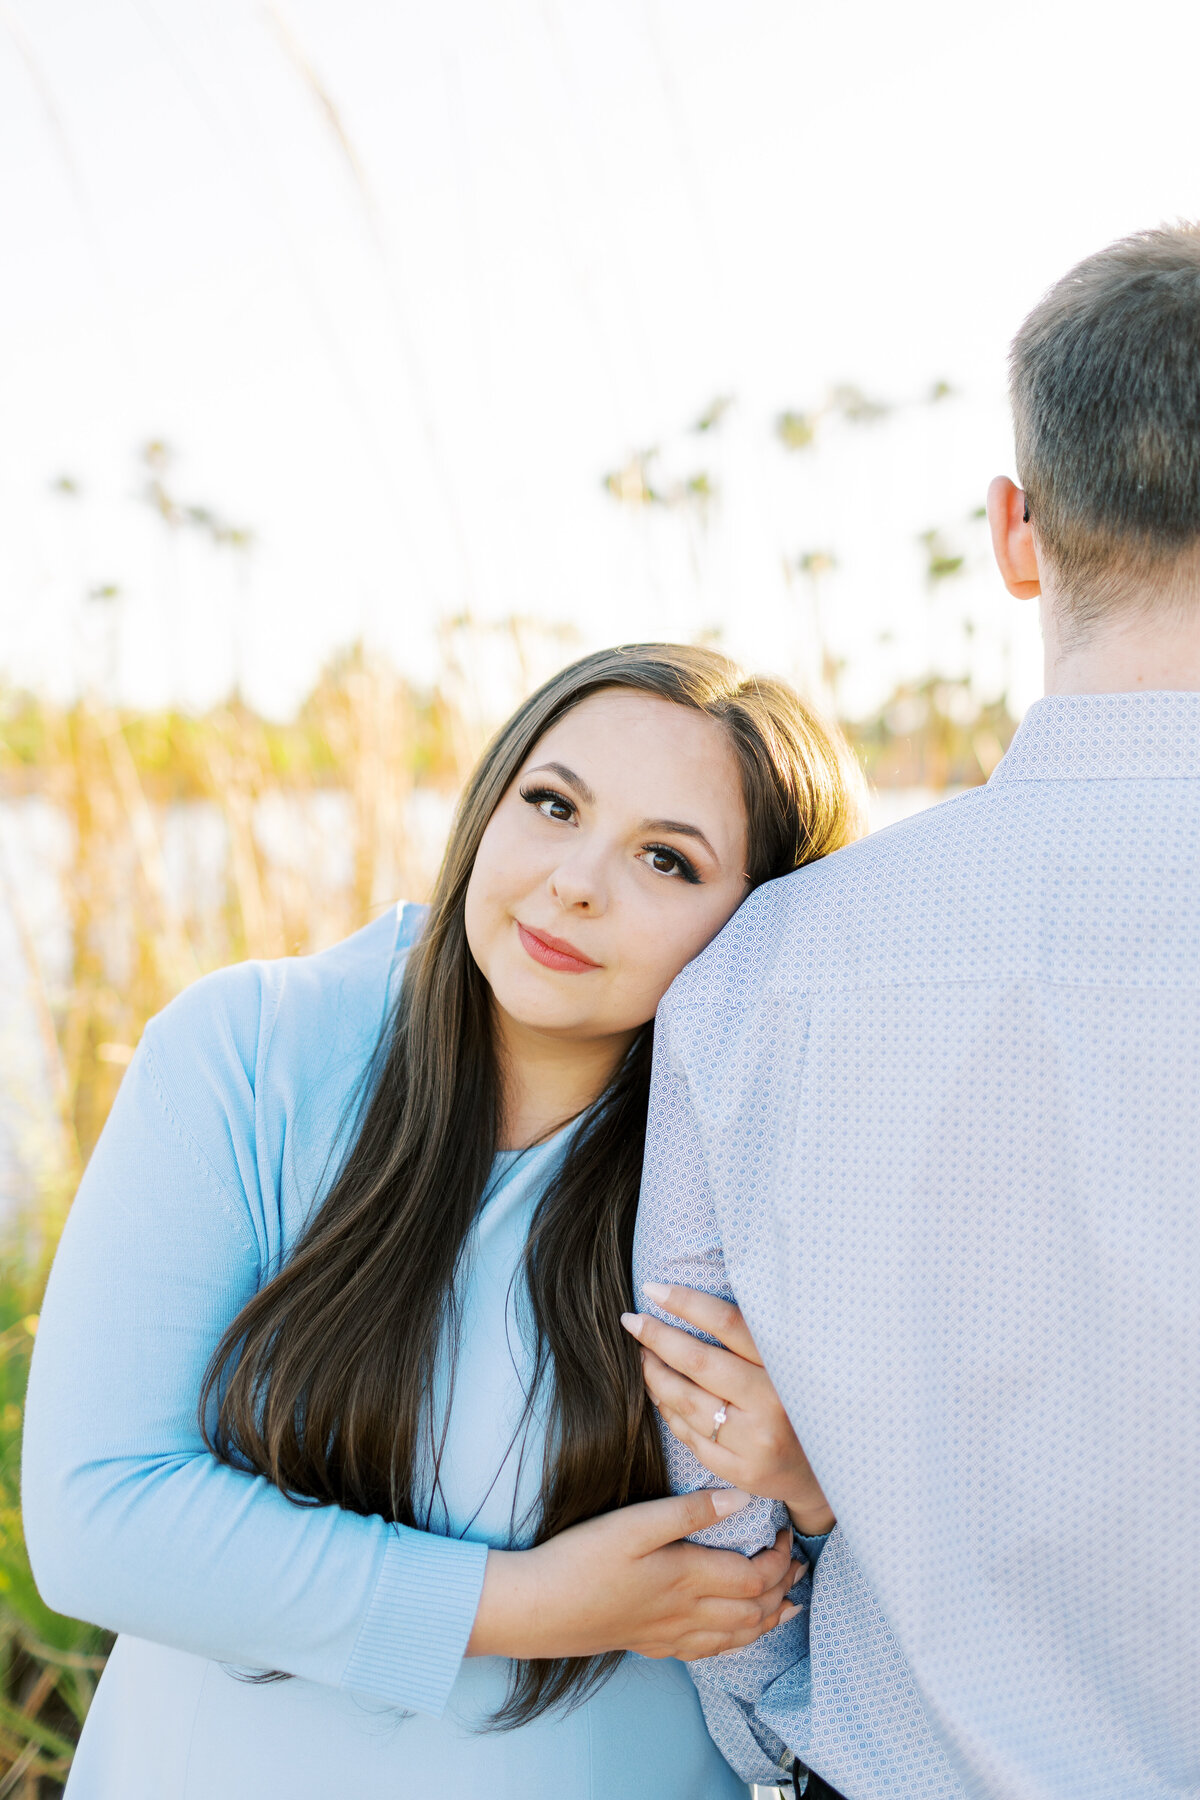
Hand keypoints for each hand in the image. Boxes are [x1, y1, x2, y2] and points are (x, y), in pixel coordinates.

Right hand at [466, 1489, 804, 1662]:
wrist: (539, 1609)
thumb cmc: (582, 1559)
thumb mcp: (633, 1523)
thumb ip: (689, 1512)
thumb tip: (741, 1501)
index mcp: (688, 1578)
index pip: (755, 1576)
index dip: (779, 1558)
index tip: (785, 1533)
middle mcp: (687, 1614)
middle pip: (754, 1610)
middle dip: (783, 1588)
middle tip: (799, 1567)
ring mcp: (670, 1635)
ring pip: (737, 1637)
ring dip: (768, 1620)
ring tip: (788, 1606)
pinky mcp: (652, 1644)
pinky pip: (710, 1652)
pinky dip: (736, 1643)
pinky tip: (736, 1636)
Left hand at [621, 1283, 835, 1537]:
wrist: (827, 1471)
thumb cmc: (800, 1402)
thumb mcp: (790, 1364)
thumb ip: (753, 1338)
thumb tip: (693, 1299)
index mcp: (785, 1366)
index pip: (729, 1323)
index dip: (687, 1302)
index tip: (653, 1289)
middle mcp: (772, 1403)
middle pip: (699, 1362)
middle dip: (657, 1338)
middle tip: (631, 1320)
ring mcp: (755, 1442)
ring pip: (686, 1402)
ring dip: (655, 1376)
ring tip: (641, 1357)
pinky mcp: (742, 1472)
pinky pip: (690, 1437)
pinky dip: (669, 1412)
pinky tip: (660, 1395)